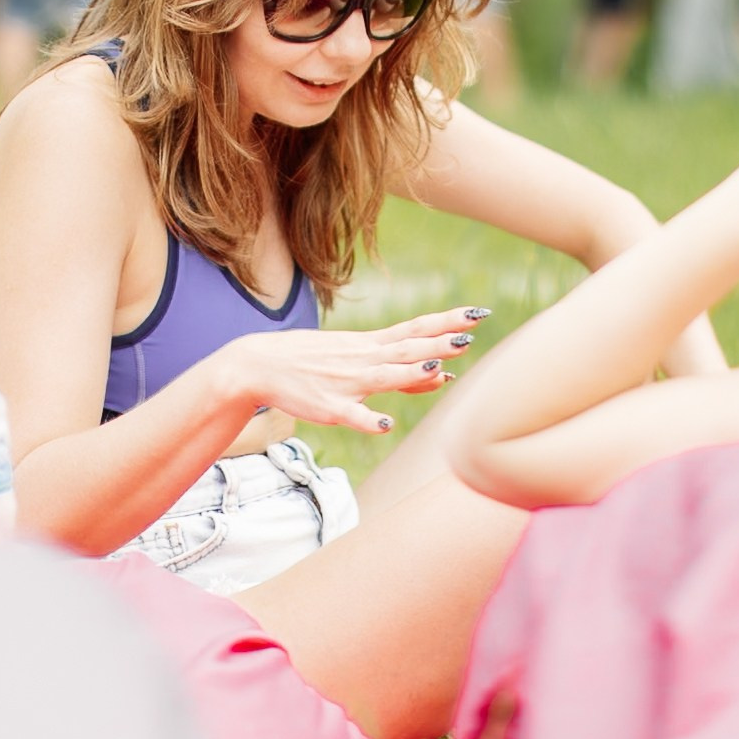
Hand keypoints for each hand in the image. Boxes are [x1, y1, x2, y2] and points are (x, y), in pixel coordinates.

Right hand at [222, 306, 488, 433]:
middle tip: (470, 334)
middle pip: (407, 347)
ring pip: (383, 376)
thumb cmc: (315, 362)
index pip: (415, 329)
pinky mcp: (328, 407)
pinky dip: (368, 419)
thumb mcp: (359, 359)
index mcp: (371, 345)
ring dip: (409, 372)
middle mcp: (363, 359)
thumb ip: (401, 369)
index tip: (477, 313)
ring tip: (437, 367)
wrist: (260, 364)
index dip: (446, 321)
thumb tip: (442, 374)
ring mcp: (346, 382)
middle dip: (438, 341)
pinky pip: (351, 415)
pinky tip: (385, 425)